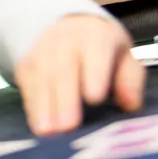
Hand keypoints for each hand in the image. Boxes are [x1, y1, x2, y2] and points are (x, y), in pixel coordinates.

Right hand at [15, 14, 144, 135]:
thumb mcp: (124, 56)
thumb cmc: (102, 50)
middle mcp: (67, 38)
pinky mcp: (26, 65)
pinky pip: (28, 86)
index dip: (95, 72)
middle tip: (68, 126)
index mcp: (97, 35)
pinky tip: (39, 127)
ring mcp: (43, 50)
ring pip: (42, 77)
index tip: (95, 97)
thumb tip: (131, 103)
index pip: (96, 50)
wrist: (69, 26)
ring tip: (50, 132)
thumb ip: (131, 79)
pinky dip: (33, 107)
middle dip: (65, 97)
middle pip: (64, 67)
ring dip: (44, 105)